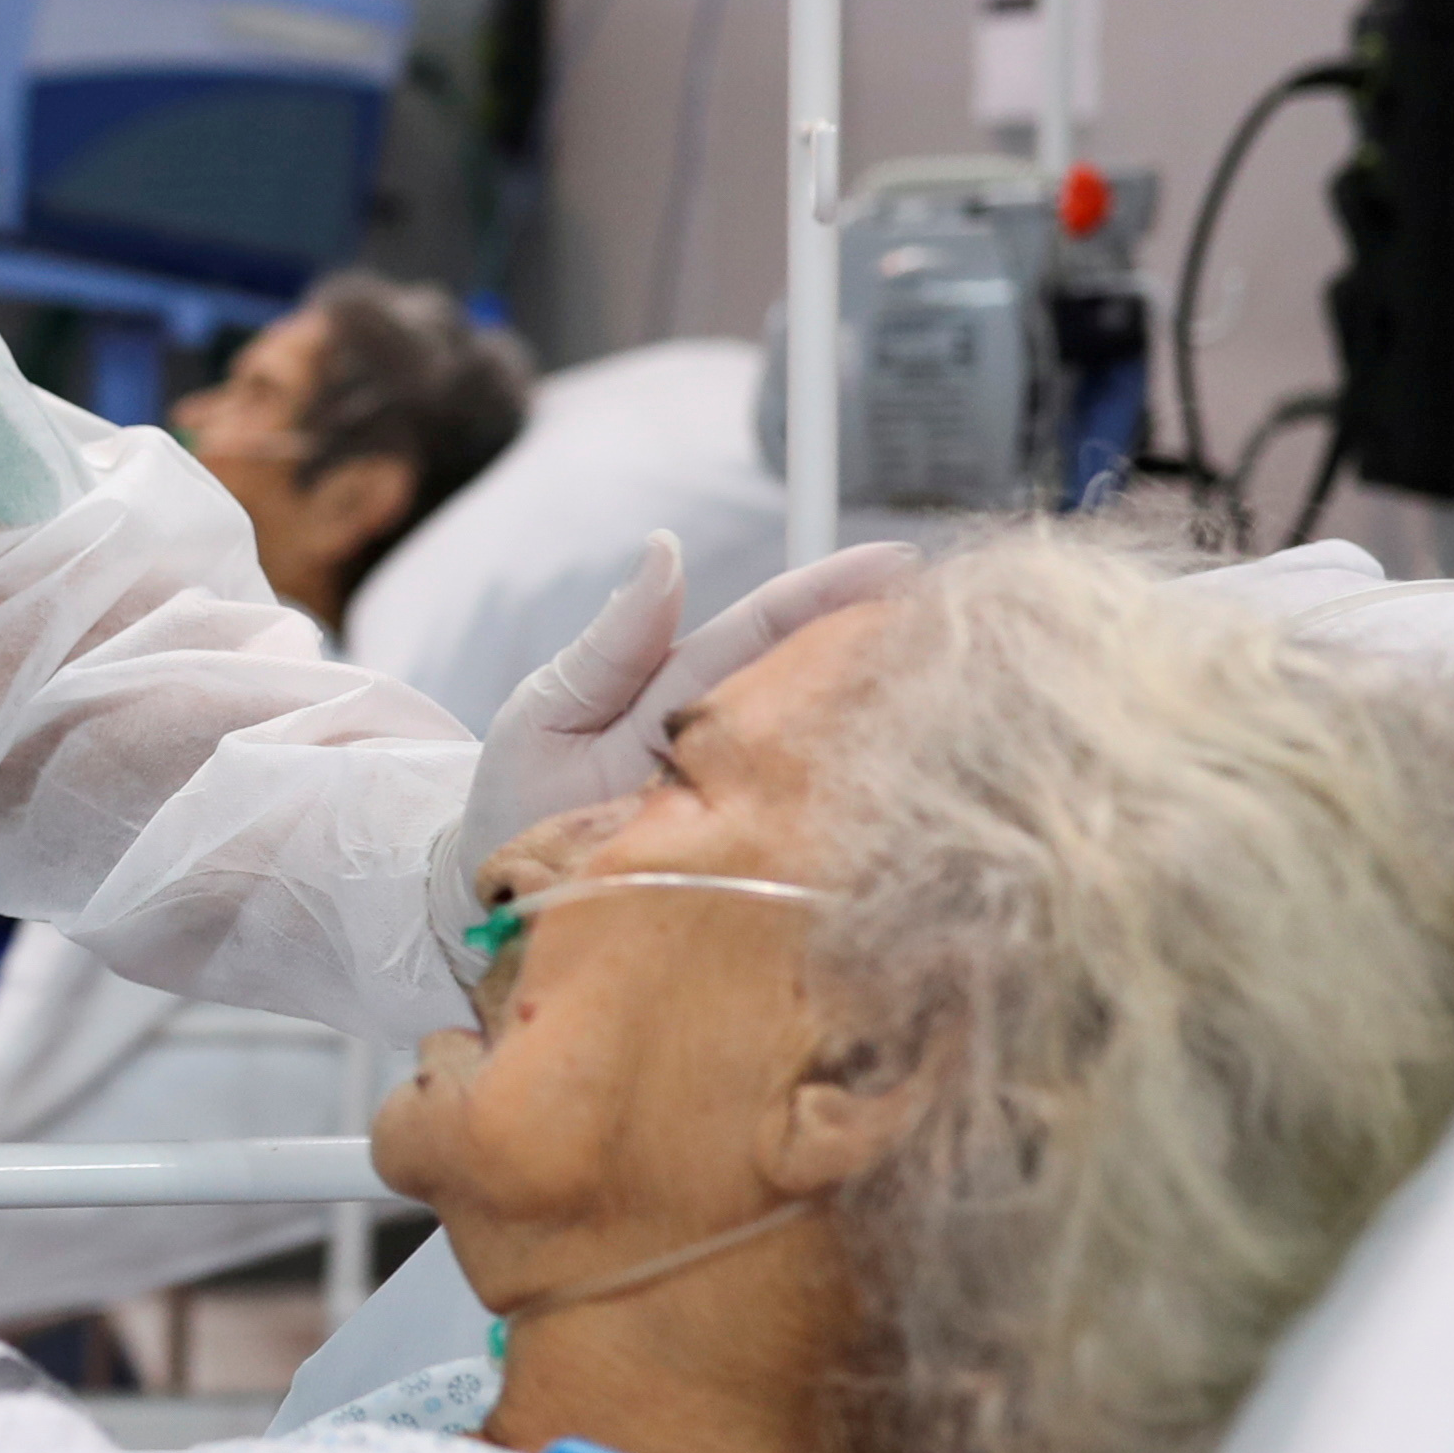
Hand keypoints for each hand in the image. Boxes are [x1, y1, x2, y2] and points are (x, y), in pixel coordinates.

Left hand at [440, 533, 916, 954]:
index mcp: (689, 697)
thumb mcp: (550, 709)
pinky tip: (905, 810)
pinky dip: (852, 826)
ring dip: (889, 729)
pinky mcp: (743, 883)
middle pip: (819, 690)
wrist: (487, 904)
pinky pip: (804, 848)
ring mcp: (741, 816)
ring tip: (962, 692)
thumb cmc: (517, 796)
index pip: (771, 633)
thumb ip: (614, 643)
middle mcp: (729, 752)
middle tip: (966, 618)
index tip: (900, 562)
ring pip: (828, 763)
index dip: (834, 595)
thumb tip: (667, 549)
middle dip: (891, 650)